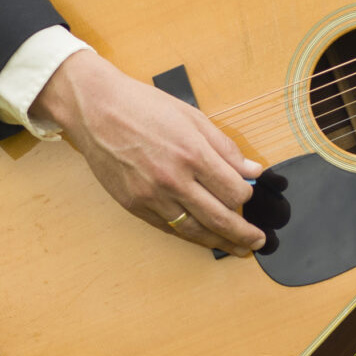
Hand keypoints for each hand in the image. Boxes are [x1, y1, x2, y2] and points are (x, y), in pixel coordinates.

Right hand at [31, 52, 265, 255]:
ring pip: (193, 230)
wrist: (96, 109)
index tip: (249, 195)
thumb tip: (252, 170)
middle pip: (219, 218)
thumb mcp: (191, 117)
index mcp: (192, 153)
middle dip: (243, 233)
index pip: (233, 190)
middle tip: (258, 242)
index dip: (247, 196)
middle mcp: (173, 179)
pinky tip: (202, 238)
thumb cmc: (143, 106)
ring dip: (219, 243)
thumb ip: (224, 147)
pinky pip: (167, 228)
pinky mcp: (134, 204)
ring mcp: (151, 195)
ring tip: (236, 249)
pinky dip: (188, 236)